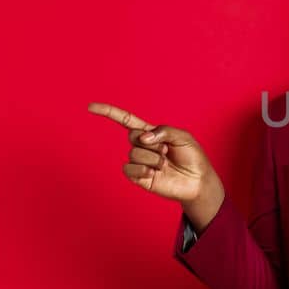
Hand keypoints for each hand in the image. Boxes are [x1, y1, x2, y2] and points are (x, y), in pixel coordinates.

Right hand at [88, 102, 224, 229]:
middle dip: (152, 142)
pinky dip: (143, 169)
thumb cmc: (192, 157)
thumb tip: (142, 138)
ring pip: (134, 153)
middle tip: (167, 151)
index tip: (91, 107)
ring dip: (153, 158)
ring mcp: (139, 162)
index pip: (126, 120)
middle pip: (132, 136)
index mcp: (150, 133)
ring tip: (165, 164)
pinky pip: (129, 168)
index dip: (109, 112)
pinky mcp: (138, 177)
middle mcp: (142, 146)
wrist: (197, 181)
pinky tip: (155, 174)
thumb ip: (163, 130)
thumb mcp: (182, 136)